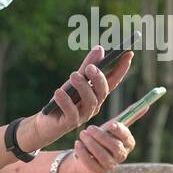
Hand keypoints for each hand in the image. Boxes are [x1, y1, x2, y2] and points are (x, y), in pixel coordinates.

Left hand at [19, 45, 133, 150]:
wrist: (44, 121)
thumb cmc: (62, 100)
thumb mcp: (74, 81)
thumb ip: (87, 66)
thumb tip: (100, 48)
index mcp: (97, 94)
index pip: (113, 80)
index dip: (121, 68)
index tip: (128, 53)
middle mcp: (94, 105)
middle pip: (103, 91)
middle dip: (99, 78)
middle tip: (90, 67)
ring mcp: (84, 115)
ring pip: (90, 101)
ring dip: (82, 87)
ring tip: (73, 75)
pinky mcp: (70, 123)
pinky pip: (71, 112)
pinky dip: (65, 101)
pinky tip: (58, 92)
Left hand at [62, 119, 137, 172]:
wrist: (88, 153)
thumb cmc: (103, 137)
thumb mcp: (113, 126)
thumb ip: (128, 116)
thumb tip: (146, 105)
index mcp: (128, 144)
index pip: (127, 138)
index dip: (120, 131)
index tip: (111, 124)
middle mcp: (121, 156)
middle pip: (115, 147)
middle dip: (101, 137)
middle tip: (90, 128)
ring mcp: (109, 165)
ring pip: (102, 155)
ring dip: (91, 143)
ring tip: (82, 133)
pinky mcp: (96, 171)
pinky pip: (90, 163)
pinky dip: (83, 152)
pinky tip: (78, 143)